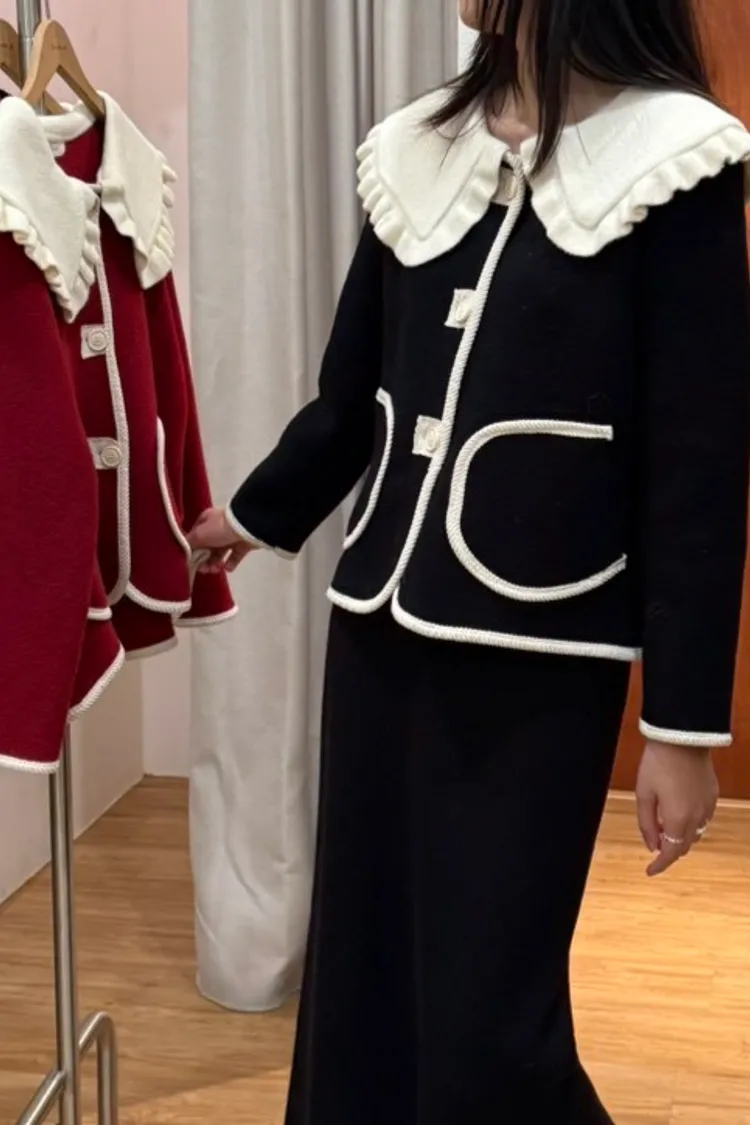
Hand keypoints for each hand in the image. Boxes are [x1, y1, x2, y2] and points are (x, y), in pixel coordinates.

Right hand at [187, 507, 255, 572]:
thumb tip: (185, 551)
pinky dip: (230, 564)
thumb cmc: (219, 528)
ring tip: (216, 569)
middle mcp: (217, 528)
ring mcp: (230, 536)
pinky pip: (233, 557)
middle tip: (204, 570)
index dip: (192, 550)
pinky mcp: (242, 545)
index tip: (190, 562)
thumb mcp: (199, 534)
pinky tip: (227, 567)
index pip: (194, 537)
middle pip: (207, 547)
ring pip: (219, 554)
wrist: (247, 527)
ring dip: (215, 563)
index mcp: (205, 521)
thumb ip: (190, 544)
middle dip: (204, 560)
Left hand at [636, 741, 717, 876]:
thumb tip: (652, 846)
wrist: (682, 738)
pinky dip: (691, 824)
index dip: (660, 865)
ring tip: (664, 828)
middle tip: (654, 844)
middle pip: (684, 846)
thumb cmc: (658, 763)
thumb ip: (646, 823)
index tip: (649, 871)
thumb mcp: (643, 794)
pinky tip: (679, 813)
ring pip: (696, 834)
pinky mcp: (713, 794)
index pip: (670, 853)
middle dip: (669, 850)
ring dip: (681, 838)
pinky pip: (704, 818)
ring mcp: (708, 806)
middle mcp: (697, 817)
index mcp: (678, 819)